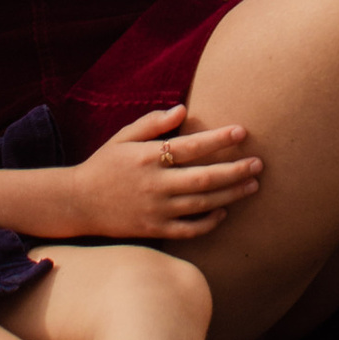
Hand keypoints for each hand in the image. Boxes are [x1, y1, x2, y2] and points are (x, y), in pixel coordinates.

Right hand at [55, 106, 264, 238]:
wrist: (78, 203)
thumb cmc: (104, 164)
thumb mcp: (123, 137)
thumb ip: (153, 124)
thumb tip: (183, 109)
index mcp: (148, 157)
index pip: (192, 146)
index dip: (220, 139)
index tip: (242, 131)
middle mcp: (155, 184)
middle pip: (205, 177)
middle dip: (236, 170)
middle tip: (259, 163)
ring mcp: (156, 210)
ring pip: (202, 203)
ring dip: (231, 194)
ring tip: (253, 185)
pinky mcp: (155, 230)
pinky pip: (189, 229)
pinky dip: (209, 222)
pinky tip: (224, 212)